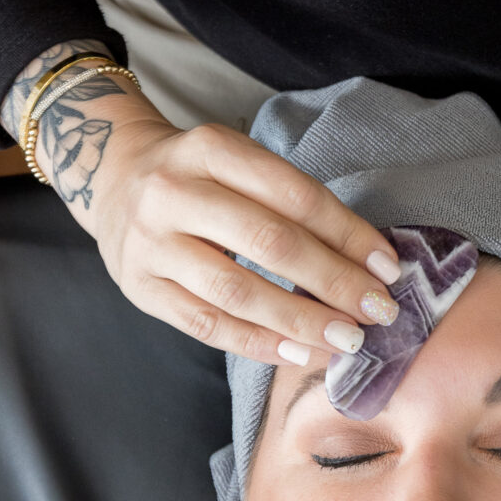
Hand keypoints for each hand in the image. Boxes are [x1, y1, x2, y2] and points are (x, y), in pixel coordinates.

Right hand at [76, 97, 402, 363]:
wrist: (112, 178)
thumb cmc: (198, 177)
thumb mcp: (238, 163)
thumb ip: (290, 202)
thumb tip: (366, 264)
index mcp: (210, 148)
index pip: (294, 195)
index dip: (348, 234)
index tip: (387, 268)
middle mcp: (173, 192)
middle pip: (269, 242)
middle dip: (333, 281)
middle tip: (377, 311)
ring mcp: (150, 243)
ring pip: (236, 291)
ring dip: (300, 320)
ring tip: (345, 340)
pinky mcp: (138, 288)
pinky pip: (206, 325)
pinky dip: (258, 343)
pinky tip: (297, 352)